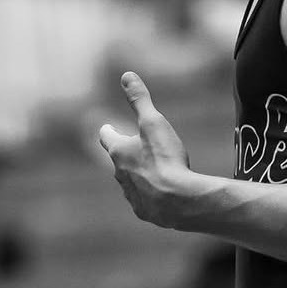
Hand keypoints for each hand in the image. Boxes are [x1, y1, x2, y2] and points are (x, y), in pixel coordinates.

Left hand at [97, 72, 195, 227]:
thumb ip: (140, 100)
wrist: (179, 202)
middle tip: (130, 148)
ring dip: (136, 176)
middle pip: (118, 161)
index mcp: (119, 152)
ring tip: (148, 172)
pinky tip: (159, 195)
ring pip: (130, 182)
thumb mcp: (154, 122)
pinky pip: (144, 201)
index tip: (108, 127)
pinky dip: (149, 195)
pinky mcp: (144, 211)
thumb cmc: (165, 159)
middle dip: (123, 154)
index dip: (108, 131)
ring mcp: (131, 195)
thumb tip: (126, 75)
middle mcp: (120, 175)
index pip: (107, 137)